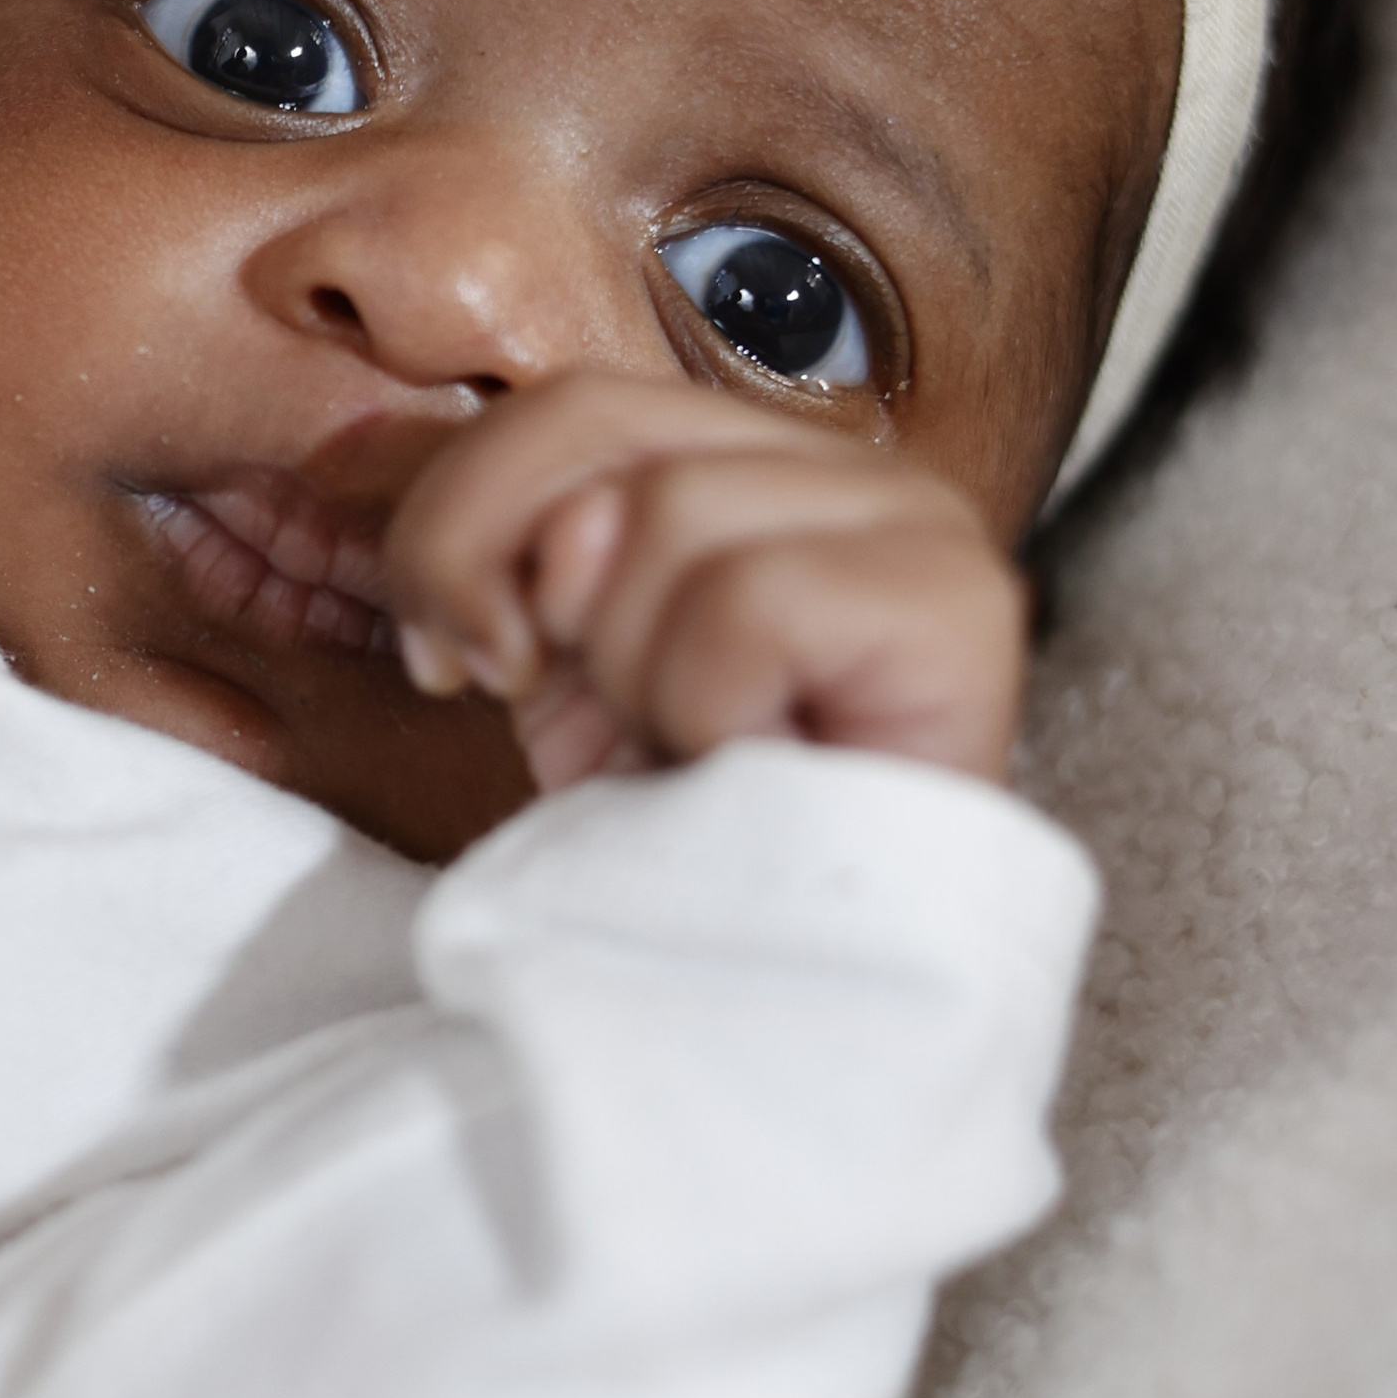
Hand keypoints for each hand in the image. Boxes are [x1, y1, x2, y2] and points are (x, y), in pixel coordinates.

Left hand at [383, 371, 1025, 794]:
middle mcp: (847, 470)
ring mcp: (915, 525)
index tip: (439, 659)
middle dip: (509, 577)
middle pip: (596, 421)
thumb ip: (526, 562)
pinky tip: (751, 769)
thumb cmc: (694, 834)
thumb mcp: (568, 674)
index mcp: (754, 468)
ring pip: (668, 516)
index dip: (458, 516)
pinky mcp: (956, 604)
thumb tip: (538, 551)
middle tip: (530, 699)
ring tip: (686, 755)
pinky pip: (753, 600)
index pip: (570, 404)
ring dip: (632, 672)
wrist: (809, 992)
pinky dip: (709, 705)